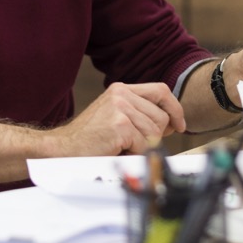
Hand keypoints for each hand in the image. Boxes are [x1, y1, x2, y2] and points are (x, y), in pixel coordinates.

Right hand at [50, 82, 185, 156]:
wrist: (63, 148)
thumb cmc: (90, 138)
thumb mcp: (115, 116)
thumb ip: (139, 113)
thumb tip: (172, 123)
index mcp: (121, 89)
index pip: (161, 91)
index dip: (175, 109)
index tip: (179, 125)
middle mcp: (121, 94)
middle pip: (161, 116)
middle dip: (157, 135)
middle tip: (138, 144)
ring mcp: (120, 108)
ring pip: (155, 132)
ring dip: (142, 146)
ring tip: (122, 146)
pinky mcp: (119, 125)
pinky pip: (144, 145)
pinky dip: (134, 153)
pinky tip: (118, 150)